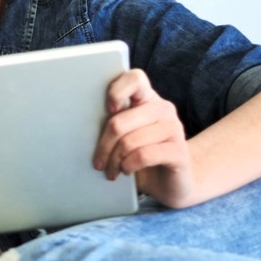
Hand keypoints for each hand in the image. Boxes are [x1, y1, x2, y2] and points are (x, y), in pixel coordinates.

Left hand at [94, 69, 200, 206]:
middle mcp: (163, 109)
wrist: (170, 181)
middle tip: (98, 163)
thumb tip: (82, 123)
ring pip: (129, 141)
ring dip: (114, 161)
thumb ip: (114, 122)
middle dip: (103, 146)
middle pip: (120, 121)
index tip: (107, 109)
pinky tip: (126, 171)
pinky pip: (143, 155)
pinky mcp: (179, 151)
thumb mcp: (125, 136)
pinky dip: (128, 166)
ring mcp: (174, 128)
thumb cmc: (140, 155)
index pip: (135, 78)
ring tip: (111, 171)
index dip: (117, 91)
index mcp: (148, 99)